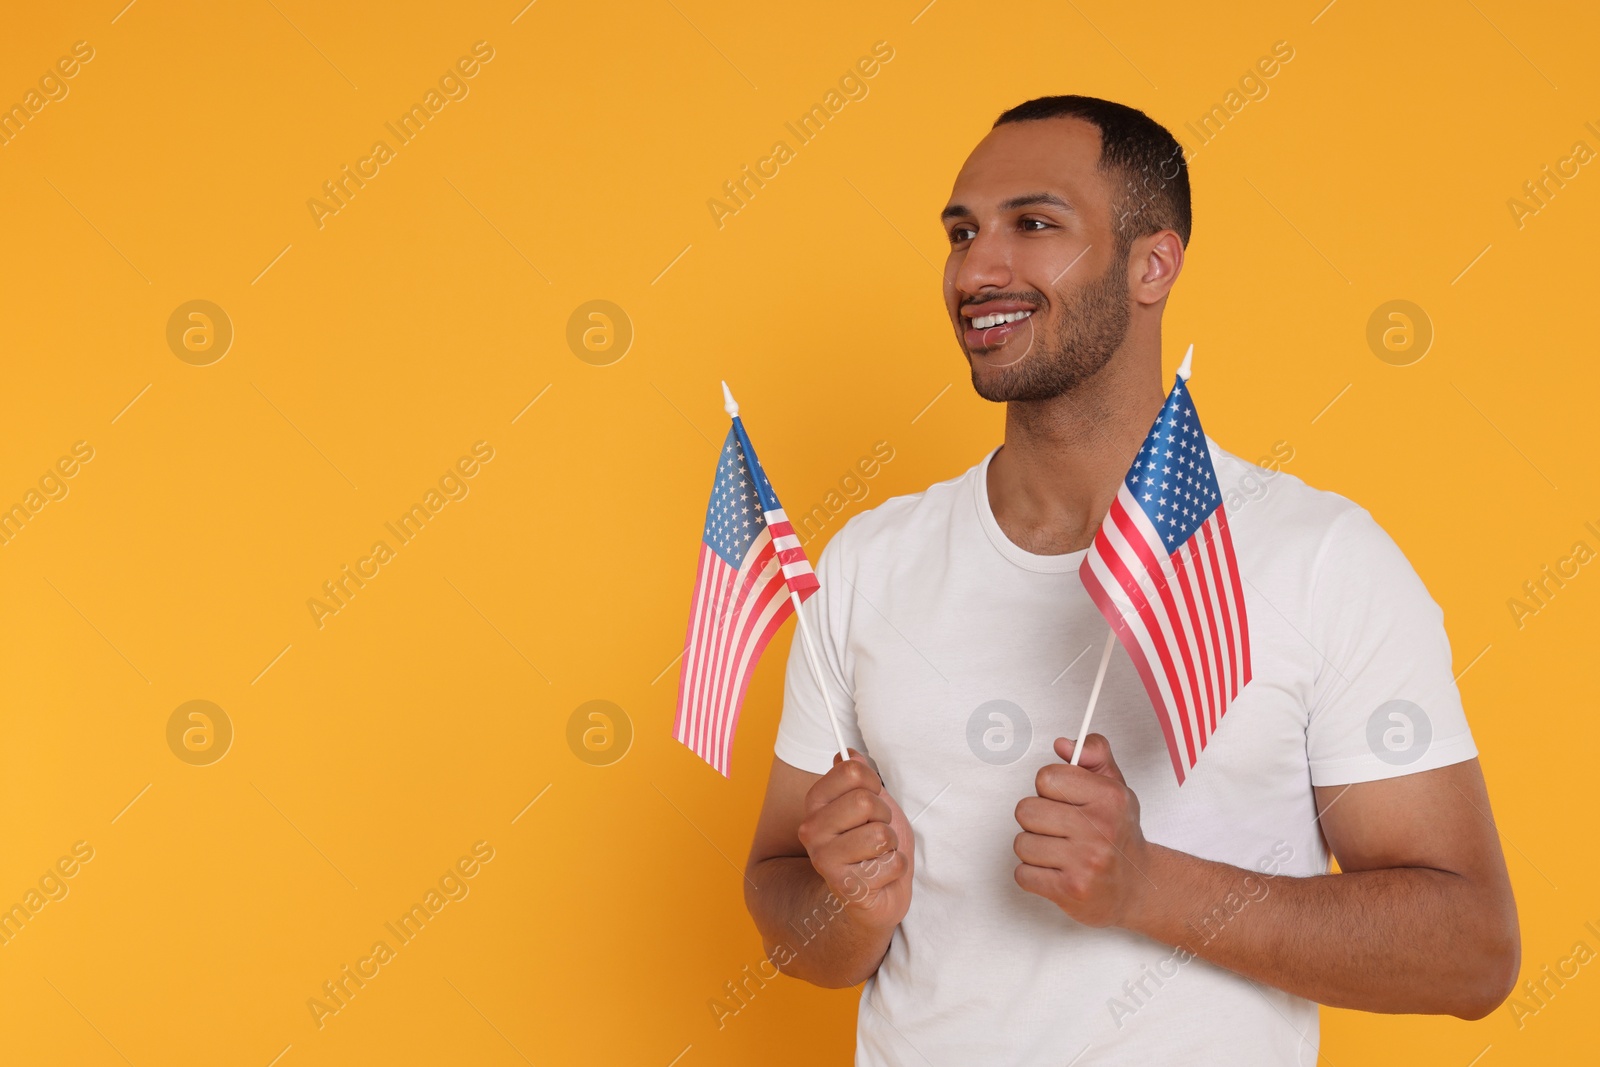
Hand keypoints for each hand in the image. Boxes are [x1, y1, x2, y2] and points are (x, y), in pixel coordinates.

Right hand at [797, 749, 913, 931]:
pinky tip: (881, 875)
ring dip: (891, 845)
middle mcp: (812, 830)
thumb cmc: (873, 845)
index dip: (873, 783)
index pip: (851, 771)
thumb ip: (859, 778)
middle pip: (865, 801)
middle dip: (884, 817)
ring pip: (880, 835)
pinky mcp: (846, 887)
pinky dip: (896, 868)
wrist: (878, 894)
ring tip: (879, 854)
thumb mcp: (872, 803)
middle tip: (877, 831)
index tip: (873, 798)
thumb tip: (849, 754)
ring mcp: (825, 860)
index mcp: (816, 803)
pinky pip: (892, 864)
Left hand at [1013, 734, 1149, 927]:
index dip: (1049, 788)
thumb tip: (1062, 744)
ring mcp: (1086, 862)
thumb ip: (1093, 754)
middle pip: (1026, 810)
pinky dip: (1034, 875)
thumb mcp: (1114, 786)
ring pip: (1021, 844)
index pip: (1046, 778)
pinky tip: (1056, 872)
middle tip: (1059, 828)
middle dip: (1037, 819)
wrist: (1137, 886)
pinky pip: (1023, 874)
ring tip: (1059, 851)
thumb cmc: (1118, 833)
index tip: (1064, 799)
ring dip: (1034, 849)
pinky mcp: (1071, 890)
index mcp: (1109, 798)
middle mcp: (1099, 829)